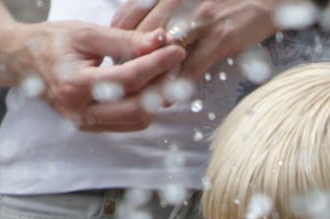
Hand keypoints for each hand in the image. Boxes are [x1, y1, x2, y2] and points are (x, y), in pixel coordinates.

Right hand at [22, 21, 186, 130]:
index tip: (176, 50)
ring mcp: (85, 124)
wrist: (22, 60)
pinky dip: (145, 106)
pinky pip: (129, 123)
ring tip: (166, 74)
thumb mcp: (85, 33)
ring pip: (137, 120)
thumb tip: (160, 41)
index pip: (128, 79)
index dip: (156, 64)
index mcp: (73, 84)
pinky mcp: (92, 128)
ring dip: (157, 99)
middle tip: (176, 65)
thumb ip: (123, 40)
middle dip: (162, 86)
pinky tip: (152, 87)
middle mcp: (79, 111)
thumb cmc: (51, 42)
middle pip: (137, 108)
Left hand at [114, 0, 284, 86]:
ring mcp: (198, 22)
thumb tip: (154, 32)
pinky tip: (170, 98)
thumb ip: (172, 10)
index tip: (110, 56)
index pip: (130, 13)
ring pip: (163, 54)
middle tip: (117, 84)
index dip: (116, 37)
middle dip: (127, 62)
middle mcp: (178, 4)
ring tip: (139, 98)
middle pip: (141, 37)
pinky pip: (192, 67)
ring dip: (150, 78)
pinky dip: (178, 85)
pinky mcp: (219, 39)